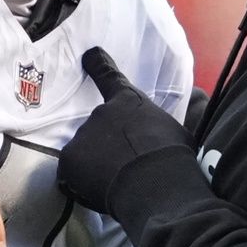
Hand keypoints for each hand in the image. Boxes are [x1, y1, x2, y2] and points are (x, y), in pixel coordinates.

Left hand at [59, 47, 193, 213]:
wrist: (155, 182)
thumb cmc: (174, 155)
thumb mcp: (176, 130)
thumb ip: (162, 124)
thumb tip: (176, 119)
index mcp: (128, 101)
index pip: (108, 76)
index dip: (98, 64)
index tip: (90, 55)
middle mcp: (101, 113)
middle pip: (100, 128)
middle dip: (109, 144)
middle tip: (127, 165)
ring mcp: (83, 134)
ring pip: (87, 150)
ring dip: (97, 162)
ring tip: (118, 181)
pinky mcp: (70, 158)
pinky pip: (74, 172)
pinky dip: (83, 181)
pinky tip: (103, 190)